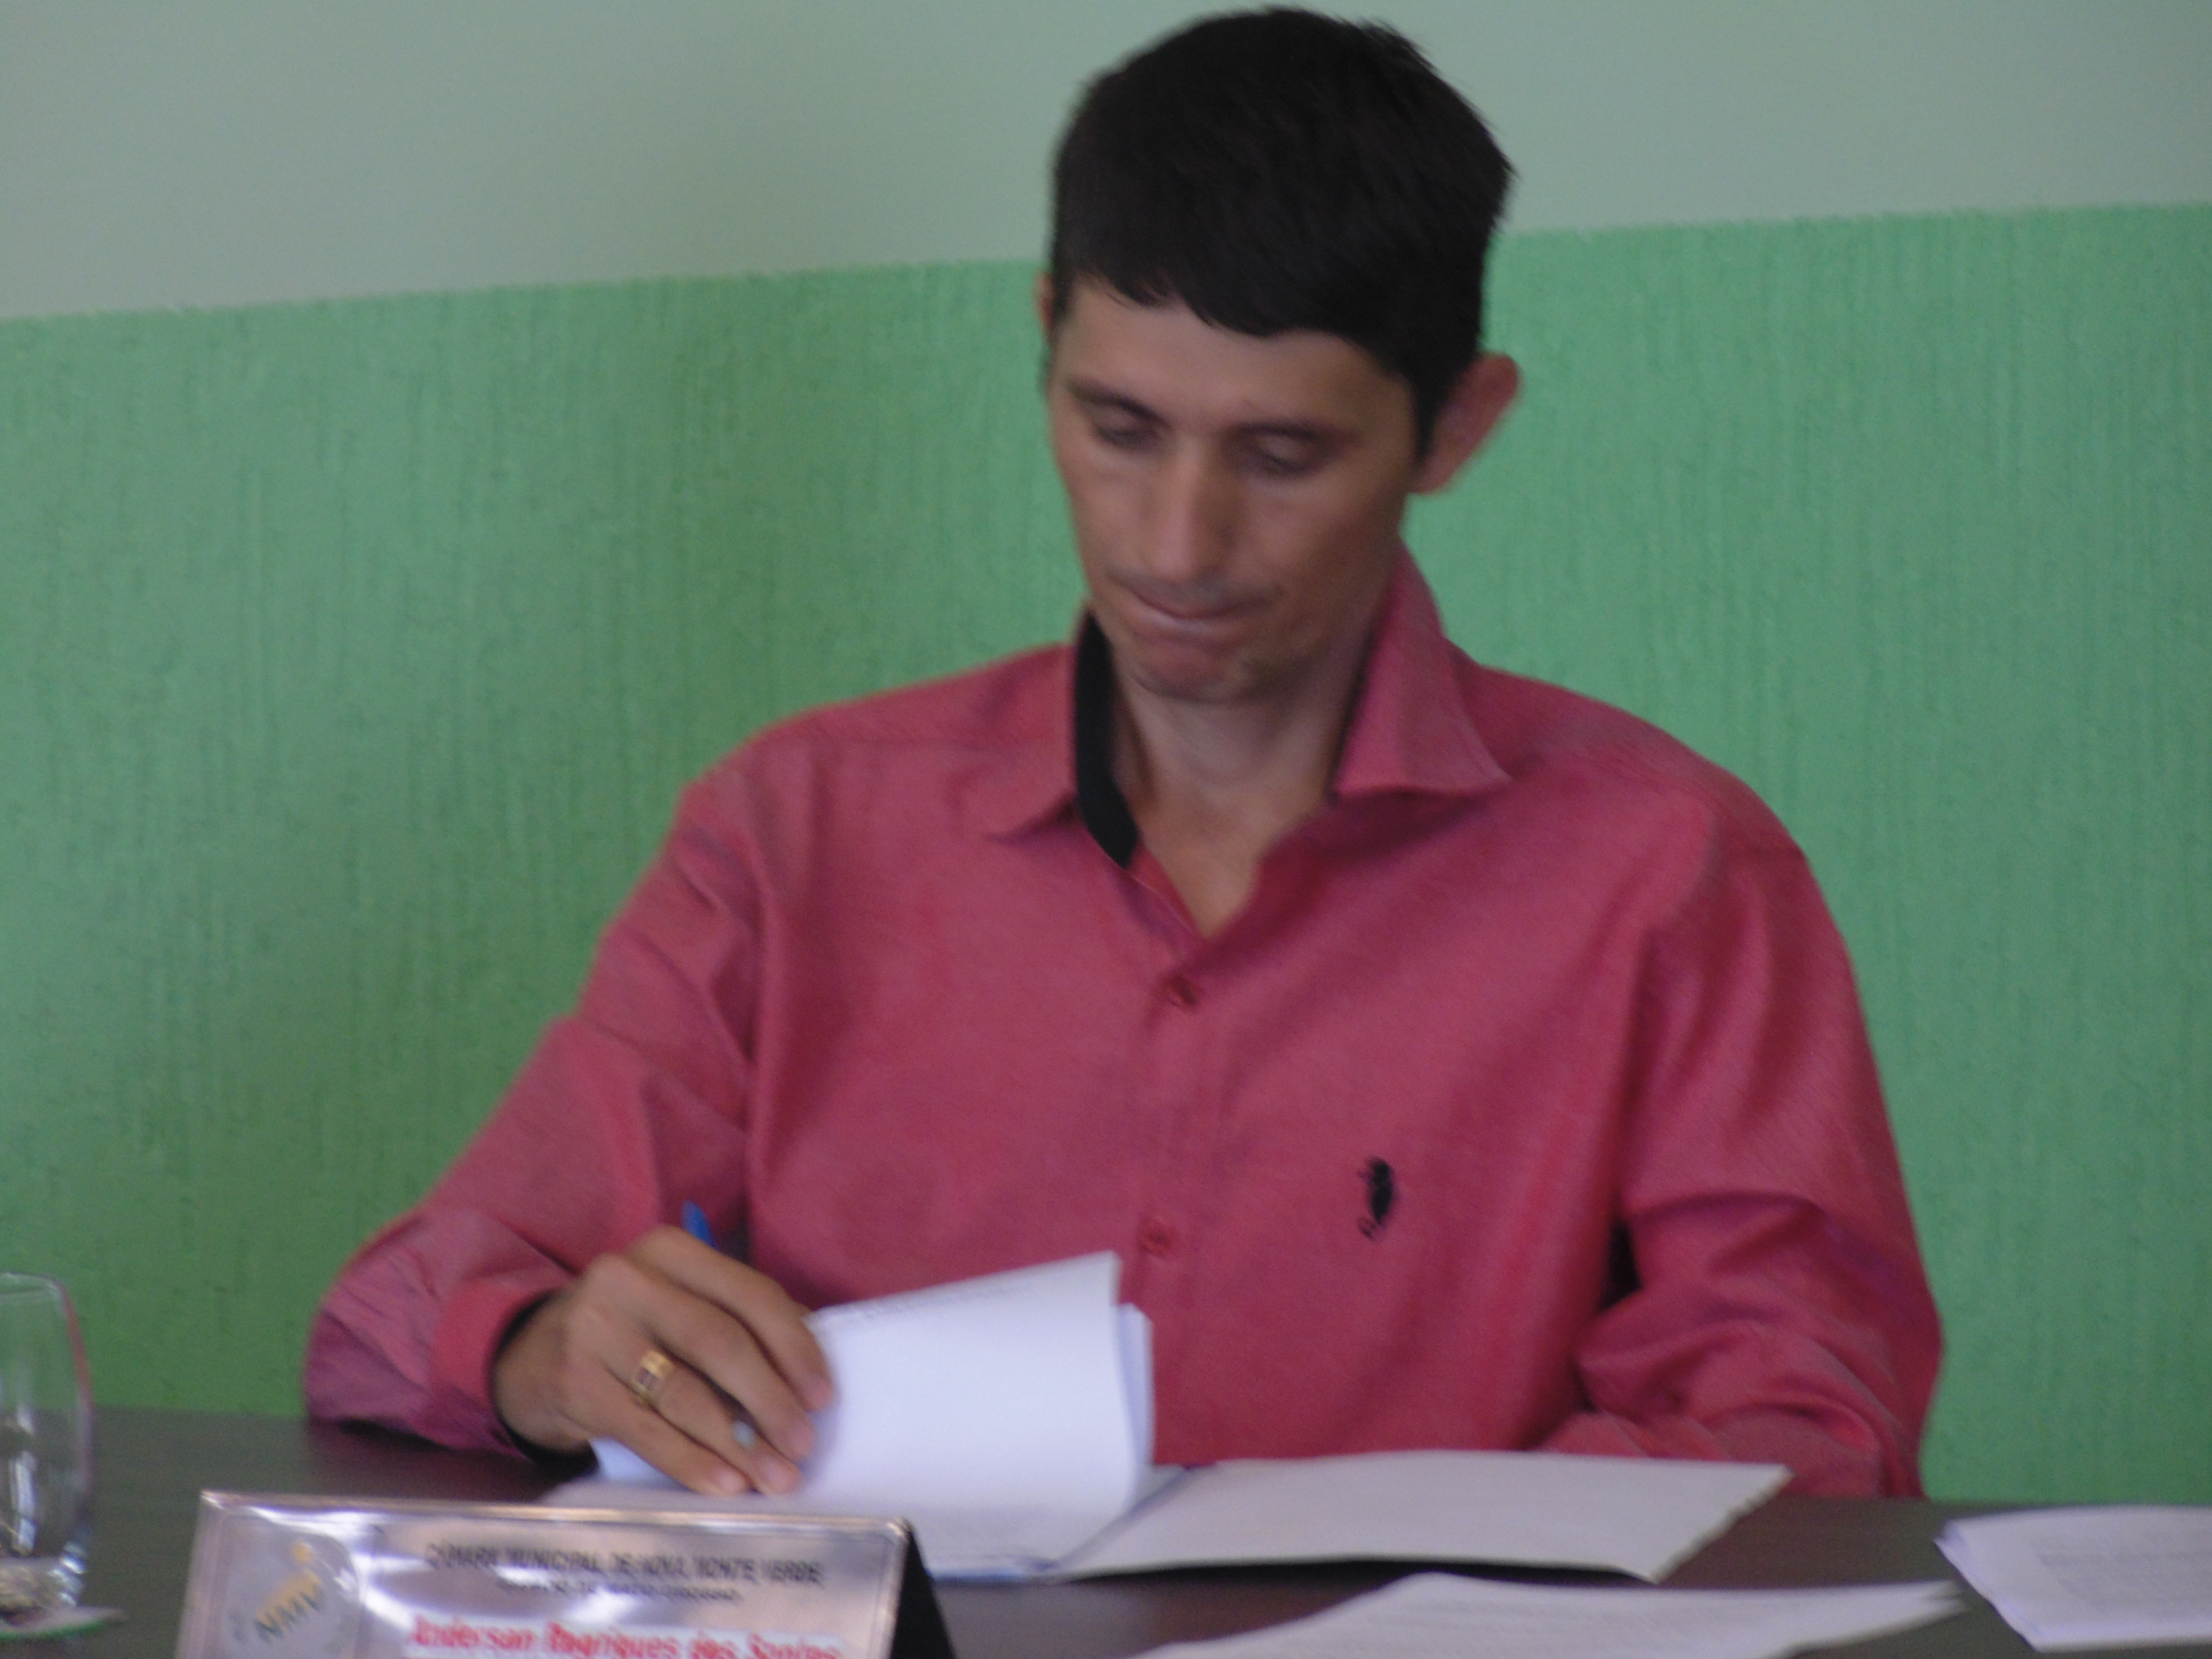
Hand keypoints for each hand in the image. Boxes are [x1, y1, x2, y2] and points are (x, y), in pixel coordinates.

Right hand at [492, 1227, 833, 1495]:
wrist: (530, 1356)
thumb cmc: (632, 1330)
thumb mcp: (679, 1303)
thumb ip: (739, 1321)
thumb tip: (809, 1374)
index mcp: (671, 1251)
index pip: (751, 1294)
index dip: (795, 1348)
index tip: (823, 1397)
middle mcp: (629, 1280)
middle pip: (719, 1342)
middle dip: (770, 1399)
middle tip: (802, 1445)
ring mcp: (595, 1330)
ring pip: (684, 1391)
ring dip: (737, 1441)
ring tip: (773, 1475)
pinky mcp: (574, 1382)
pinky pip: (646, 1429)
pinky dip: (691, 1460)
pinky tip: (724, 1482)